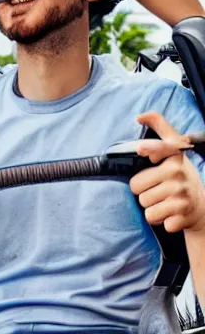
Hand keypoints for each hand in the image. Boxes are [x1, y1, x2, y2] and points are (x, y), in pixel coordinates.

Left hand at [130, 111, 204, 232]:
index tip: (141, 149)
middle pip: (136, 185)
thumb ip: (159, 129)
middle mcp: (179, 172)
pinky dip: (159, 219)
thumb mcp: (173, 151)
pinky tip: (169, 213)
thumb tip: (139, 115)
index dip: (150, 148)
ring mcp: (182, 193)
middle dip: (141, 190)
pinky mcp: (182, 214)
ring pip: (143, 203)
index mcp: (174, 156)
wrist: (199, 207)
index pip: (161, 147)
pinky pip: (154, 218)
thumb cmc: (178, 175)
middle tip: (155, 188)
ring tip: (162, 200)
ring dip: (149, 205)